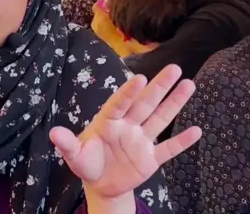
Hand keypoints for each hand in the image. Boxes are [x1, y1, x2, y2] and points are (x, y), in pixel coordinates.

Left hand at [49, 64, 201, 199]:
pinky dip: (182, 141)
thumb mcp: (75, 155)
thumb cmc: (86, 163)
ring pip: (160, 119)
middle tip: (173, 67)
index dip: (129, 92)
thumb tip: (53, 133)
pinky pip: (168, 149)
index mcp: (108, 122)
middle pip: (145, 104)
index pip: (119, 104)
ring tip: (189, 84)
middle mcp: (127, 126)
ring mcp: (141, 141)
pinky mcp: (151, 159)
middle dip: (159, 86)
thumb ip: (67, 144)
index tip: (140, 77)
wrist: (101, 184)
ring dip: (174, 103)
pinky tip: (198, 130)